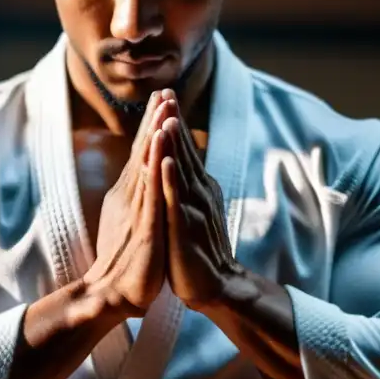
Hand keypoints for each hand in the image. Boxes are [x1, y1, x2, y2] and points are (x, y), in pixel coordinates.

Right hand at [84, 91, 174, 313]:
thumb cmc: (127, 259)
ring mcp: (136, 214)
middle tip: (164, 92)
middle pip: (143, 154)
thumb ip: (137, 196)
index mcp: (131, 195)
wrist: (112, 295)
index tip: (163, 97)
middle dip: (154, 121)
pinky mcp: (145, 233)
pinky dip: (154, 176)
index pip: (143, 153)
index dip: (152, 125)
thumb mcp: (133, 219)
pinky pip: (151, 201)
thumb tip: (143, 173)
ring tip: (163, 112)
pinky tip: (158, 156)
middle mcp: (130, 198)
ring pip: (146, 170)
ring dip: (154, 140)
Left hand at [160, 108, 243, 306]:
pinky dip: (170, 179)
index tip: (164, 94)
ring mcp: (192, 209)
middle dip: (173, 120)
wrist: (215, 287)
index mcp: (196, 187)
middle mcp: (198, 192)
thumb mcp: (189, 211)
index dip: (173, 121)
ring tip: (166, 115)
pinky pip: (175, 200)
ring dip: (174, 142)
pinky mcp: (184, 229)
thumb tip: (178, 165)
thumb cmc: (196, 250)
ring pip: (181, 169)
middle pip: (183, 150)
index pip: (182, 148)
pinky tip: (165, 160)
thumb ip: (184, 188)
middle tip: (166, 91)